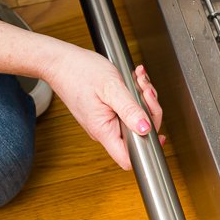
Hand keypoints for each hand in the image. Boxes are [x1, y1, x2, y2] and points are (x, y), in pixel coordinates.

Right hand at [40, 42, 163, 170]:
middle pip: (137, 133)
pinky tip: (134, 80)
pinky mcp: (105, 110)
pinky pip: (127, 108)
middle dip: (149, 109)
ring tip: (139, 80)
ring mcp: (104, 119)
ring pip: (135, 117)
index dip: (147, 149)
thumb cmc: (80, 71)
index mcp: (103, 130)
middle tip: (146, 90)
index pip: (128, 157)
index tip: (159, 135)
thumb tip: (145, 130)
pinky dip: (134, 93)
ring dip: (142, 97)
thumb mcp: (111, 88)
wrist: (60, 61)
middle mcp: (104, 129)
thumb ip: (129, 110)